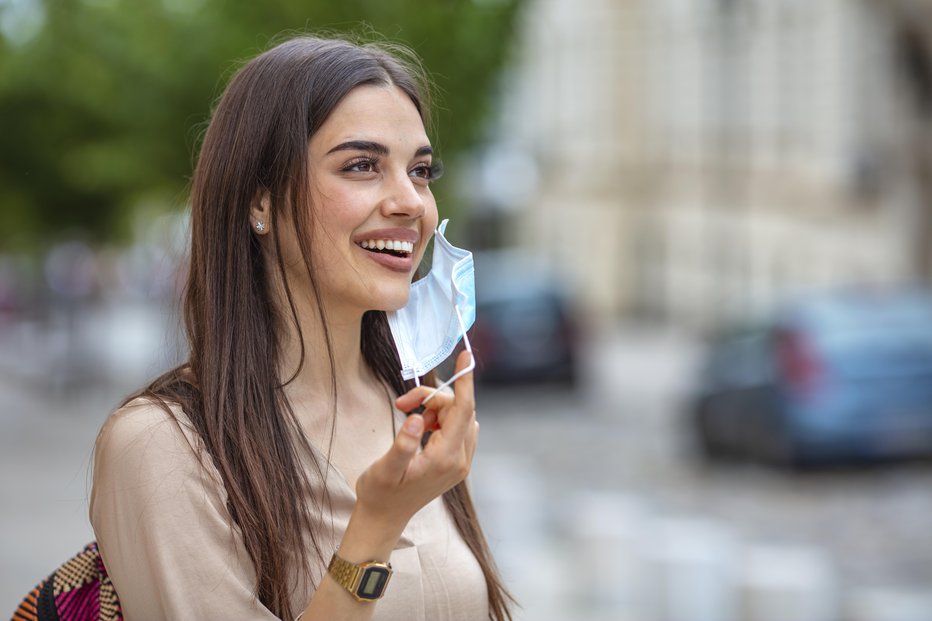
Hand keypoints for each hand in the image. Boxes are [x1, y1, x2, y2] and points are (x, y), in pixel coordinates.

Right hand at [353, 350, 478, 531]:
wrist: (384, 518)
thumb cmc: (380, 493)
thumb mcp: (385, 469)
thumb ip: (402, 445)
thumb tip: (417, 419)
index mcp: (445, 459)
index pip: (463, 410)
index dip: (465, 381)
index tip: (466, 355)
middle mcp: (460, 460)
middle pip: (458, 410)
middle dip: (432, 399)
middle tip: (402, 404)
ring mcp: (460, 463)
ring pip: (458, 417)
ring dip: (436, 408)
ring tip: (408, 418)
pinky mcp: (456, 463)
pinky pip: (457, 428)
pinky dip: (440, 419)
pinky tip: (420, 427)